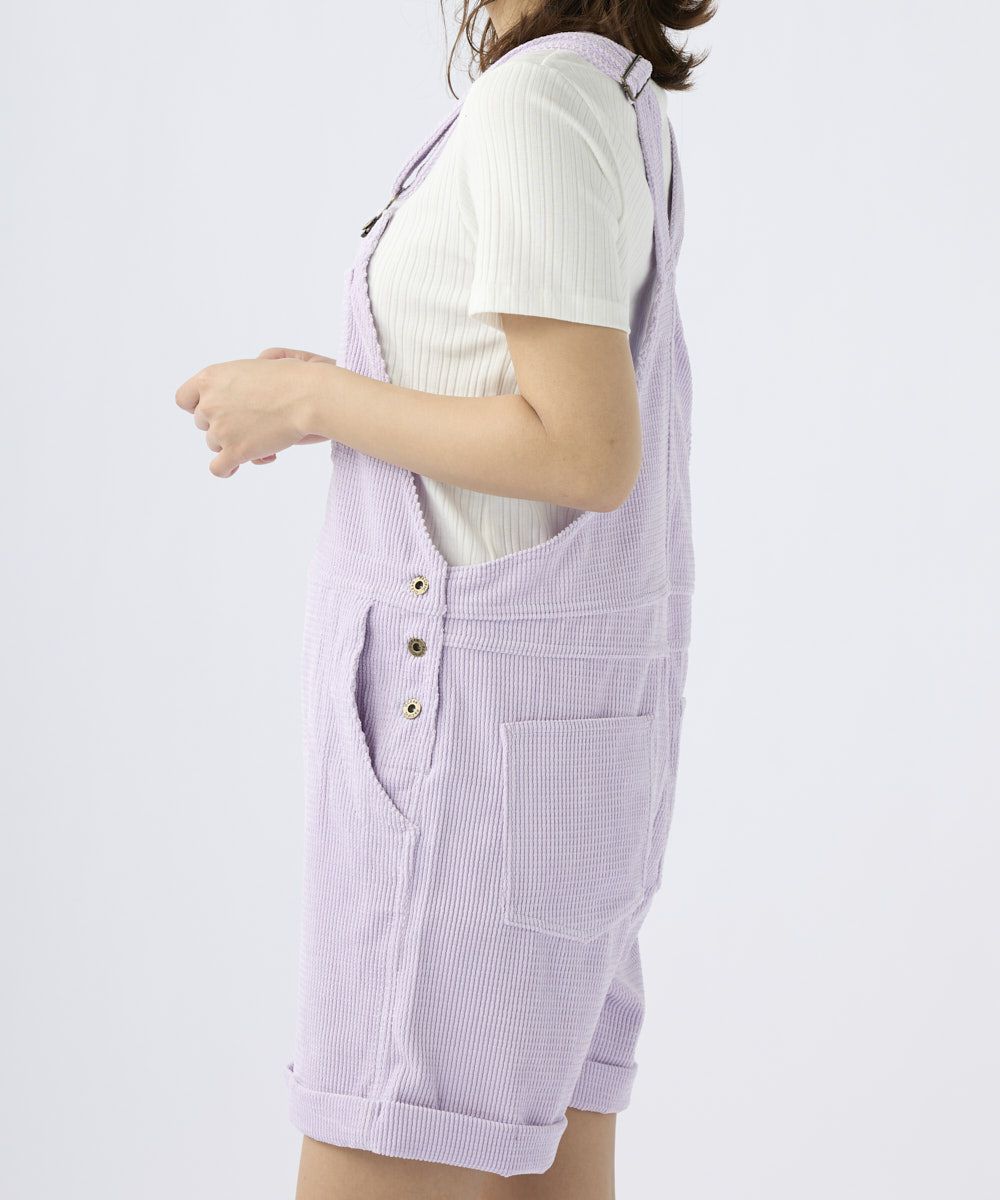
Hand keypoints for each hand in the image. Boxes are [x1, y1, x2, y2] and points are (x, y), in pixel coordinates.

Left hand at [175, 349, 334, 475]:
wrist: (307, 396)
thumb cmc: (290, 378)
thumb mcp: (252, 366)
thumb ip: (233, 381)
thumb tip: (234, 400)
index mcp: (210, 378)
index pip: (184, 399)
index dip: (198, 406)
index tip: (214, 410)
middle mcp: (209, 404)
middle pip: (202, 423)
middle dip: (221, 424)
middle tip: (249, 423)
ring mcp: (220, 429)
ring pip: (214, 444)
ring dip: (233, 443)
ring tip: (261, 439)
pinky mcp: (235, 451)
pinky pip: (218, 468)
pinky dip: (226, 468)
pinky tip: (238, 465)